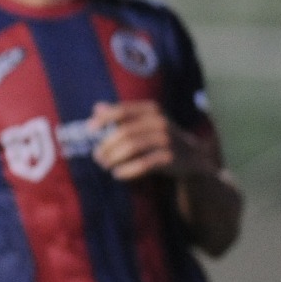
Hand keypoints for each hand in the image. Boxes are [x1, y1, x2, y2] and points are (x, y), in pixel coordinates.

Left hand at [90, 101, 217, 181]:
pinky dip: (127, 170)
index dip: (104, 119)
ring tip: (105, 165)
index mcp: (151, 109)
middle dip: (107, 145)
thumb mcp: (143, 122)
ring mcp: (166, 139)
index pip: (123, 110)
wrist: (191, 156)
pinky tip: (118, 174)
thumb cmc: (159, 137)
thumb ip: (122, 115)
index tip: (89, 129)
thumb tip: (97, 107)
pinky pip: (143, 164)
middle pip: (125, 132)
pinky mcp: (170, 157)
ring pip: (132, 147)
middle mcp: (160, 121)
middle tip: (97, 156)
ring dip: (114, 158)